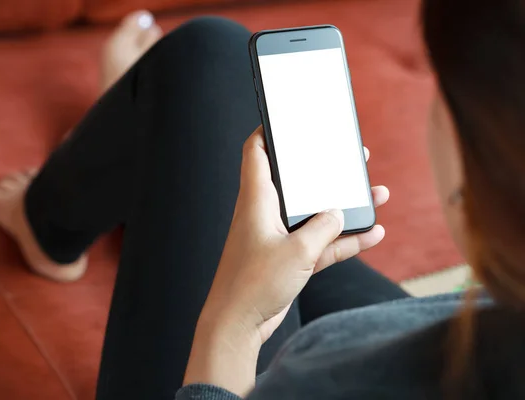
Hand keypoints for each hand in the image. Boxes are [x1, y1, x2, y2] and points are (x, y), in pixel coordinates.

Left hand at [183, 126, 388, 394]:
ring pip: (315, 213)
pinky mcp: (289, 259)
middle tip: (351, 157)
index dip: (269, 131)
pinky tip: (373, 234)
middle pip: (297, 181)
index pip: (257, 151)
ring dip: (343, 207)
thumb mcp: (297, 251)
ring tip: (376, 193)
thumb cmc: (255, 283)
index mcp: (257, 199)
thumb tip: (338, 212)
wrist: (239, 326)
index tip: (288, 117)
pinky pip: (321, 243)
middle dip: (324, 169)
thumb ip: (323, 228)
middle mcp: (266, 213)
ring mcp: (279, 237)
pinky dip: (344, 239)